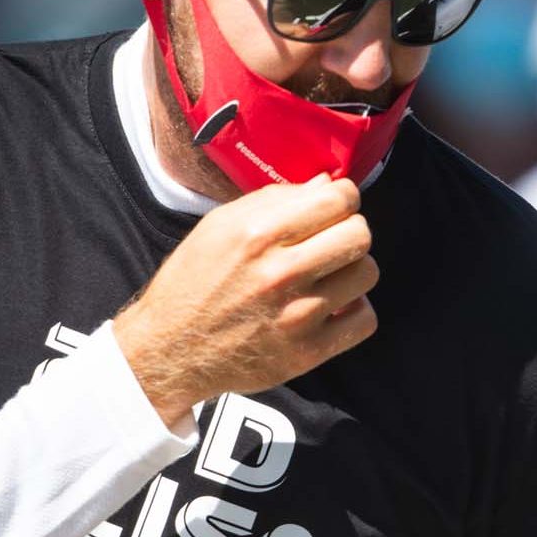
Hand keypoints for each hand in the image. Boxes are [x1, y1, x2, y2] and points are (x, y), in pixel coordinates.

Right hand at [113, 175, 378, 425]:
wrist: (170, 351)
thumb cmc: (193, 283)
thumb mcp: (219, 227)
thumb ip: (275, 200)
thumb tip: (326, 183)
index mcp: (257, 233)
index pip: (338, 199)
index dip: (344, 198)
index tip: (335, 206)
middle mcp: (280, 272)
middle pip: (360, 235)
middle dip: (350, 231)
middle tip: (332, 241)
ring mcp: (297, 315)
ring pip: (366, 274)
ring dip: (352, 271)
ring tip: (328, 275)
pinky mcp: (307, 352)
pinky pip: (365, 321)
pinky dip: (354, 312)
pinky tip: (332, 307)